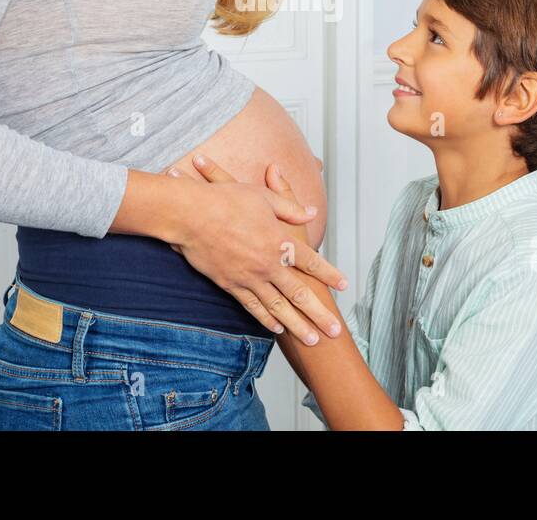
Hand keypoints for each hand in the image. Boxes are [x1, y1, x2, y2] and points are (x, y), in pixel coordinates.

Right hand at [168, 154, 344, 345]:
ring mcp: (249, 278)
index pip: (311, 261)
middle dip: (319, 314)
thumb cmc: (227, 200)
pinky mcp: (230, 285)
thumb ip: (290, 207)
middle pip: (299, 294)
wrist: (192, 216)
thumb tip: (311, 212)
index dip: (329, 274)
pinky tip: (276, 328)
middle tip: (334, 331)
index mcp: (280, 241)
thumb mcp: (264, 197)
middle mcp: (268, 264)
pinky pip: (252, 306)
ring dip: (296, 325)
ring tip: (311, 340)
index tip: (344, 285)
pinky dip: (265, 319)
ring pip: (278, 308)